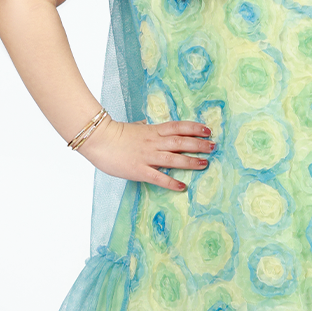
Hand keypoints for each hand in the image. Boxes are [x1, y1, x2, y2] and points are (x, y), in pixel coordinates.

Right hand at [77, 117, 214, 190]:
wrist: (97, 140)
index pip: (178, 127)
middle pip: (181, 142)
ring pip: (173, 158)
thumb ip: (142, 127)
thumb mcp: (132, 127)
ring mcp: (147, 156)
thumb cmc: (113, 134)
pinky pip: (158, 177)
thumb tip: (145, 124)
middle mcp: (153, 142)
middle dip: (199, 144)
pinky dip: (171, 182)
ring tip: (205, 164)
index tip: (208, 129)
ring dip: (191, 161)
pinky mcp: (139, 170)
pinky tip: (182, 186)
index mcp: (152, 131)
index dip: (194, 127)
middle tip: (214, 147)